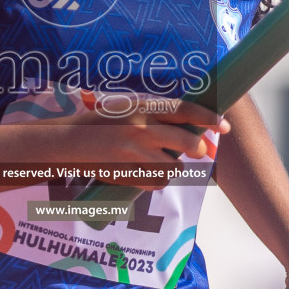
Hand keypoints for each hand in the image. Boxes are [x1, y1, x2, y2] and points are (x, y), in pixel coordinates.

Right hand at [54, 98, 228, 187]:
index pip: (184, 109)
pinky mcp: (128, 172)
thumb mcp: (124, 109)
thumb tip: (183, 123)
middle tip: (201, 150)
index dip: (207, 117)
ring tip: (154, 161)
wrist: (66, 144)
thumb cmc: (95, 125)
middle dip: (198, 147)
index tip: (223, 124)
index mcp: (141, 107)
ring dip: (171, 166)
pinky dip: (155, 180)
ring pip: (174, 165)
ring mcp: (135, 152)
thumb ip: (152, 115)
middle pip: (187, 140)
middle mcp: (141, 128)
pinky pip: (157, 181)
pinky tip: (141, 173)